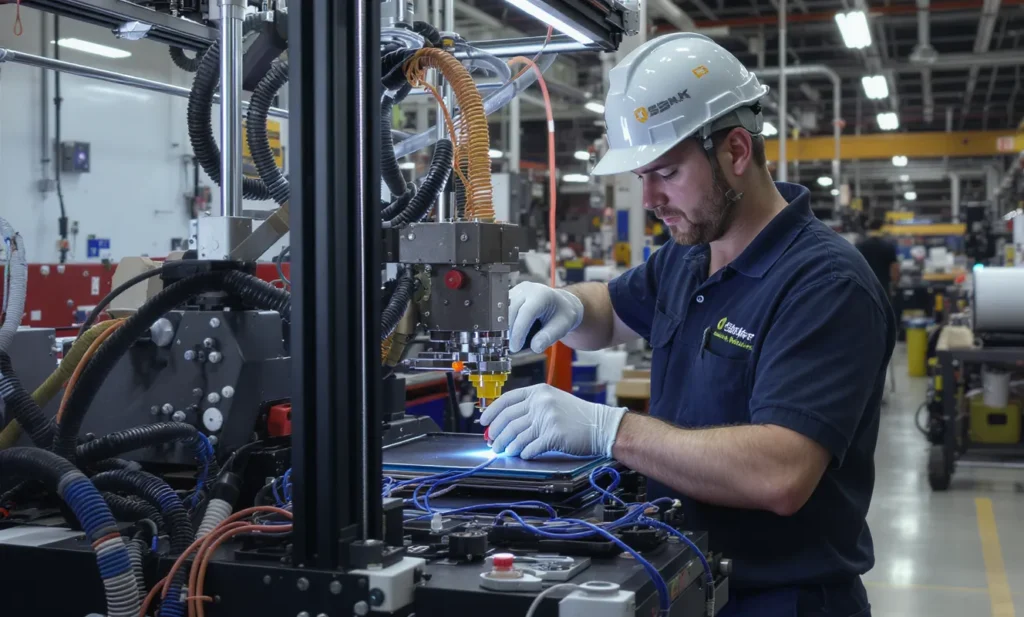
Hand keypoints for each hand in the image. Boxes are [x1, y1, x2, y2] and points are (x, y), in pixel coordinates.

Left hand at [480, 384, 627, 458]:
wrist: (601, 425)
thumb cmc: (577, 416)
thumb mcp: (553, 401)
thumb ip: (531, 407)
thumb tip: (506, 423)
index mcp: (539, 391)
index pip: (507, 399)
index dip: (492, 412)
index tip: (484, 422)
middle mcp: (541, 402)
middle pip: (508, 419)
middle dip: (497, 433)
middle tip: (493, 443)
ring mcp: (547, 418)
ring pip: (516, 435)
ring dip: (507, 446)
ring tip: (503, 451)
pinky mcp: (553, 435)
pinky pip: (530, 447)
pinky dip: (524, 453)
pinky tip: (522, 455)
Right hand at [508, 282, 583, 353]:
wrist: (561, 304)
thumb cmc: (562, 314)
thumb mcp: (562, 327)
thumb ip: (549, 336)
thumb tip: (535, 347)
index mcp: (542, 294)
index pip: (526, 312)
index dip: (519, 331)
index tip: (515, 347)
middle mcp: (528, 289)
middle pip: (511, 310)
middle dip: (510, 331)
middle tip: (512, 347)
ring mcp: (517, 291)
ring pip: (503, 310)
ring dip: (504, 327)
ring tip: (510, 342)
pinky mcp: (511, 296)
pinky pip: (502, 310)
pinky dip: (504, 323)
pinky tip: (509, 334)